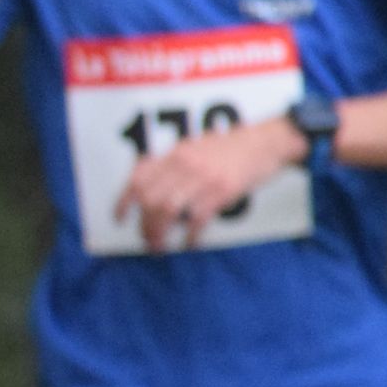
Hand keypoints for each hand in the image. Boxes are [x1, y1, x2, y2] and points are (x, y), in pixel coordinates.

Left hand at [118, 117, 306, 250]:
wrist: (267, 141)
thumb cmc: (231, 146)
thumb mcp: (196, 146)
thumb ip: (173, 162)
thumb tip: (148, 183)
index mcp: (175, 153)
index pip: (138, 178)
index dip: (124, 201)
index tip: (119, 218)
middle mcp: (185, 164)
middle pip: (151, 199)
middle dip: (144, 224)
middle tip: (146, 239)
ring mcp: (204, 177)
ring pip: (168, 210)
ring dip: (160, 232)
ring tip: (159, 245)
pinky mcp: (223, 190)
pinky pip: (198, 218)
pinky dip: (190, 235)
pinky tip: (188, 244)